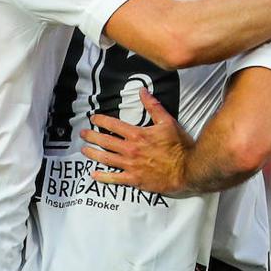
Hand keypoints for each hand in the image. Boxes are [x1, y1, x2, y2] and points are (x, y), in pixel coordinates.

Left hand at [80, 90, 194, 193]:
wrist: (187, 169)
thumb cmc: (179, 146)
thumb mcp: (167, 121)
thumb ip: (152, 106)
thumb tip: (142, 91)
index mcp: (137, 134)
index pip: (113, 125)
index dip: (100, 120)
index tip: (93, 118)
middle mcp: (130, 149)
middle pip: (105, 141)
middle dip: (91, 136)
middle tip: (83, 134)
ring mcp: (131, 165)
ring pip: (106, 159)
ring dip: (93, 154)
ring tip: (84, 150)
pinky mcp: (134, 179)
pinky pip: (114, 178)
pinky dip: (102, 177)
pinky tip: (93, 174)